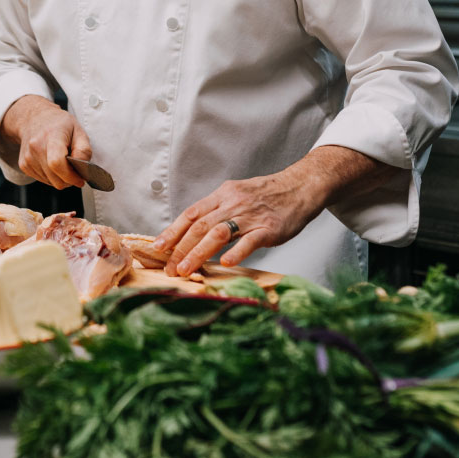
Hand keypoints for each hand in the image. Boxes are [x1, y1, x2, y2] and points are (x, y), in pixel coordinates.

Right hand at [0, 95, 90, 189]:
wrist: (34, 119)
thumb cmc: (59, 124)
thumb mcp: (79, 130)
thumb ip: (84, 150)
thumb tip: (82, 169)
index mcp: (51, 136)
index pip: (56, 163)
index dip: (70, 176)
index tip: (80, 179)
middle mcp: (36, 147)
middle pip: (54, 177)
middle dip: (69, 180)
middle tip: (76, 174)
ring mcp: (28, 157)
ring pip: (49, 182)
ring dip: (60, 179)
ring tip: (64, 164)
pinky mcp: (23, 165)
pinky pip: (42, 180)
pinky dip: (52, 177)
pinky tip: (54, 165)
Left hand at [152, 164, 318, 275]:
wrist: (300, 187)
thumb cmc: (266, 196)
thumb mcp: (237, 195)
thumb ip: (216, 211)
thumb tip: (191, 232)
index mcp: (223, 195)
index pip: (191, 213)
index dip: (173, 231)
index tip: (158, 247)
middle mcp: (233, 203)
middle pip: (200, 226)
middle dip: (181, 248)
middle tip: (169, 268)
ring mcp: (251, 216)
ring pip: (219, 233)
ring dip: (198, 253)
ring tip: (186, 270)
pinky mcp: (269, 227)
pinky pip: (250, 240)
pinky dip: (236, 252)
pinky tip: (225, 263)